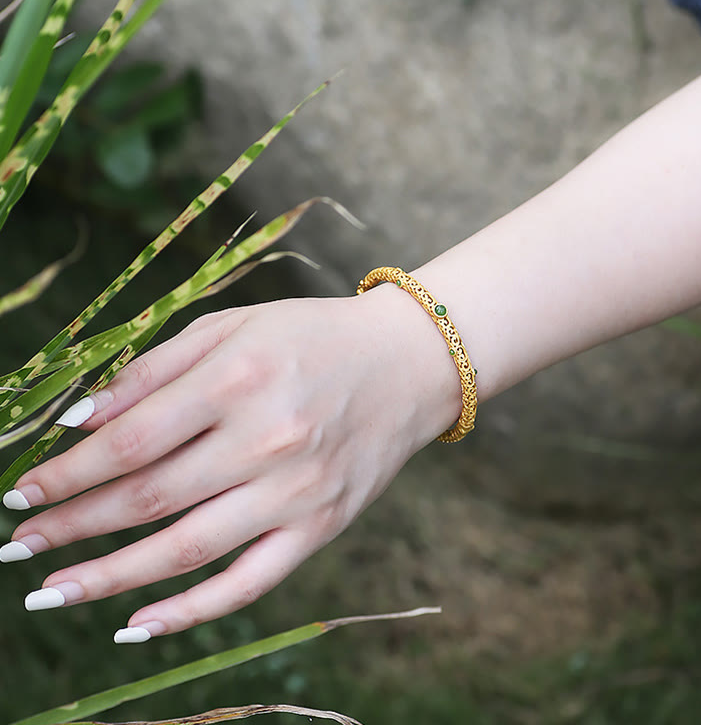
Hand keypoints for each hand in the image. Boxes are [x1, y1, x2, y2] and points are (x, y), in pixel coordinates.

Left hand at [1, 291, 460, 641]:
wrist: (409, 363)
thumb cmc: (314, 336)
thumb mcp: (234, 328)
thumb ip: (155, 369)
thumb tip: (78, 420)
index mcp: (238, 378)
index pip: (130, 439)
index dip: (65, 472)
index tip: (21, 493)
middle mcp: (267, 439)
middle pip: (147, 497)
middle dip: (70, 526)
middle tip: (17, 546)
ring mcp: (297, 491)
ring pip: (185, 549)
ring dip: (108, 577)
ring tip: (50, 593)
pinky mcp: (322, 526)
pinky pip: (249, 583)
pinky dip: (190, 610)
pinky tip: (137, 624)